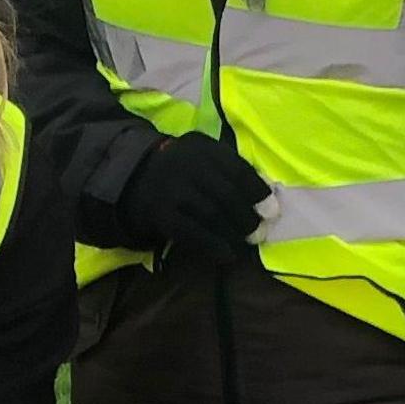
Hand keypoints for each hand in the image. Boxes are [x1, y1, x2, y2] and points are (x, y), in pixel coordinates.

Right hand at [122, 134, 271, 252]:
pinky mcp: (160, 214)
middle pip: (226, 194)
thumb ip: (229, 169)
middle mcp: (187, 165)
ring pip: (211, 214)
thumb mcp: (201, 155)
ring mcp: (171, 190)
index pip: (237, 169)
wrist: (133, 176)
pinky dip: (212, 246)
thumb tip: (266, 196)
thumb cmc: (180, 168)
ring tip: (244, 243)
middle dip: (247, 217)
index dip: (257, 192)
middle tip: (258, 232)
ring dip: (233, 233)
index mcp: (202, 148)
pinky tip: (227, 255)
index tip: (271, 210)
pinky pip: (191, 232)